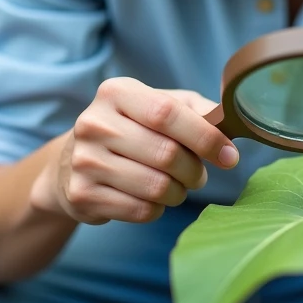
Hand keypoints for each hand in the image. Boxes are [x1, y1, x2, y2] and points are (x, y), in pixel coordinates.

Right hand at [30, 77, 238, 224]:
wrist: (71, 161)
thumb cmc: (131, 128)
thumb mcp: (160, 105)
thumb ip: (197, 109)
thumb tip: (231, 124)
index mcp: (116, 92)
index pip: (168, 113)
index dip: (205, 137)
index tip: (229, 156)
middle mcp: (95, 123)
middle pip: (167, 154)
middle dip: (195, 170)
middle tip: (198, 174)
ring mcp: (84, 160)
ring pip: (157, 187)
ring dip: (179, 192)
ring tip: (177, 186)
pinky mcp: (82, 195)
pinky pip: (141, 210)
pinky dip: (158, 209)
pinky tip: (150, 197)